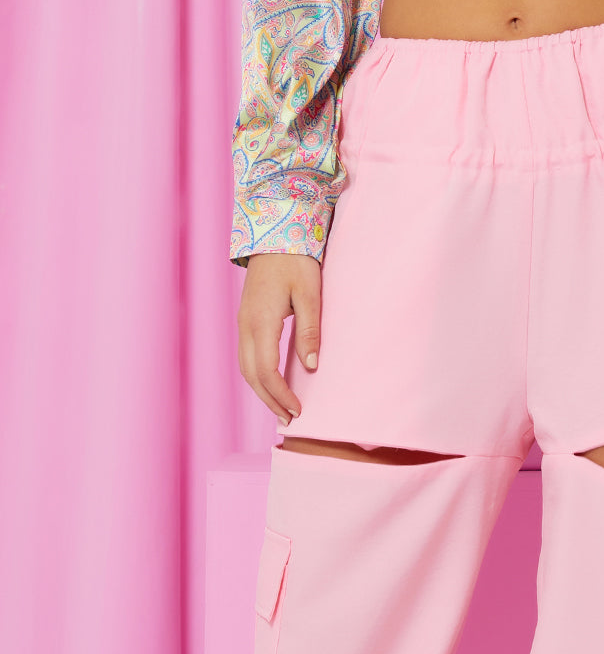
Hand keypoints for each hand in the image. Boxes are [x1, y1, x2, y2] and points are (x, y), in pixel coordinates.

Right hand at [237, 253, 321, 424]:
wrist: (274, 233)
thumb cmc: (295, 261)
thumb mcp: (309, 294)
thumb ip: (309, 331)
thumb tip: (310, 366)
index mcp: (260, 322)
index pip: (266, 371)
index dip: (280, 395)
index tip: (297, 410)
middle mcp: (245, 326)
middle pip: (252, 375)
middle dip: (269, 400)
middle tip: (290, 419)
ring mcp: (243, 322)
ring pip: (246, 368)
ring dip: (261, 391)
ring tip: (281, 408)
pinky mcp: (246, 319)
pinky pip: (247, 356)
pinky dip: (258, 376)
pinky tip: (272, 384)